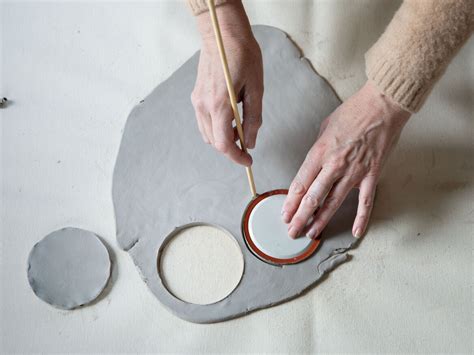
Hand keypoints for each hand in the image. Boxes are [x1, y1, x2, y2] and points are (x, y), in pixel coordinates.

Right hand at [191, 1, 262, 165]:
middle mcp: (204, 106)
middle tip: (248, 144)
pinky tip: (230, 119)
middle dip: (232, 148)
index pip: (223, 144)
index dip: (236, 157)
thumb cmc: (243, 57)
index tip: (248, 161)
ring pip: (208, 134)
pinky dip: (217, 128)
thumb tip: (251, 142)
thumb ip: (253, 119)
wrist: (223, 35)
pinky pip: (204, 122)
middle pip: (215, 142)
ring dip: (224, 138)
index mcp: (219, 105)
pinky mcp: (196, 97)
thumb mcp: (256, 89)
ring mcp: (197, 102)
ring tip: (241, 129)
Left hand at [282, 81, 410, 238]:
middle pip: (313, 197)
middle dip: (300, 217)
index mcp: (319, 152)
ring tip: (311, 233)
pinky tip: (355, 232)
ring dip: (321, 220)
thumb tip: (314, 165)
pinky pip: (365, 202)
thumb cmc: (353, 112)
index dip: (291, 202)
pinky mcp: (372, 175)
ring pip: (334, 203)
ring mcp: (354, 172)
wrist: (382, 105)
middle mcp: (334, 165)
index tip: (285, 213)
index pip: (300, 183)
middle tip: (292, 230)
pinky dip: (361, 218)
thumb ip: (318, 150)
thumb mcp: (325, 127)